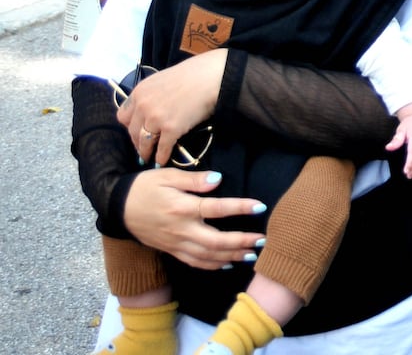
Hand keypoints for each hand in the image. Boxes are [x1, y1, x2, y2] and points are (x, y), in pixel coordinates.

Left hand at [117, 51, 227, 167]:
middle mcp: (143, 106)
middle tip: (142, 148)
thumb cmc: (193, 74)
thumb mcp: (163, 80)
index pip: (123, 116)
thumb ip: (153, 95)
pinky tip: (162, 160)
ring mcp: (156, 118)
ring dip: (145, 152)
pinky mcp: (171, 129)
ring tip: (148, 158)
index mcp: (139, 92)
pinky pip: (162, 148)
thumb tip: (154, 107)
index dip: (130, 125)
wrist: (211, 77)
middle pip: (132, 131)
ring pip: (144, 142)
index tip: (137, 130)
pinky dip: (161, 156)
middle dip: (136, 142)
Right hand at [123, 168, 265, 270]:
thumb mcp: (167, 176)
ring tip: (252, 254)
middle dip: (241, 242)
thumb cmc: (145, 187)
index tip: (260, 206)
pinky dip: (213, 265)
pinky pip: (194, 262)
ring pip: (207, 256)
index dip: (240, 208)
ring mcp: (176, 243)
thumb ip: (194, 179)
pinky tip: (228, 264)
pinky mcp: (171, 250)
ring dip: (231, 256)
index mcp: (182, 208)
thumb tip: (218, 179)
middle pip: (215, 241)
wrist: (118, 207)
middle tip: (262, 240)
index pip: (216, 208)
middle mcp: (180, 229)